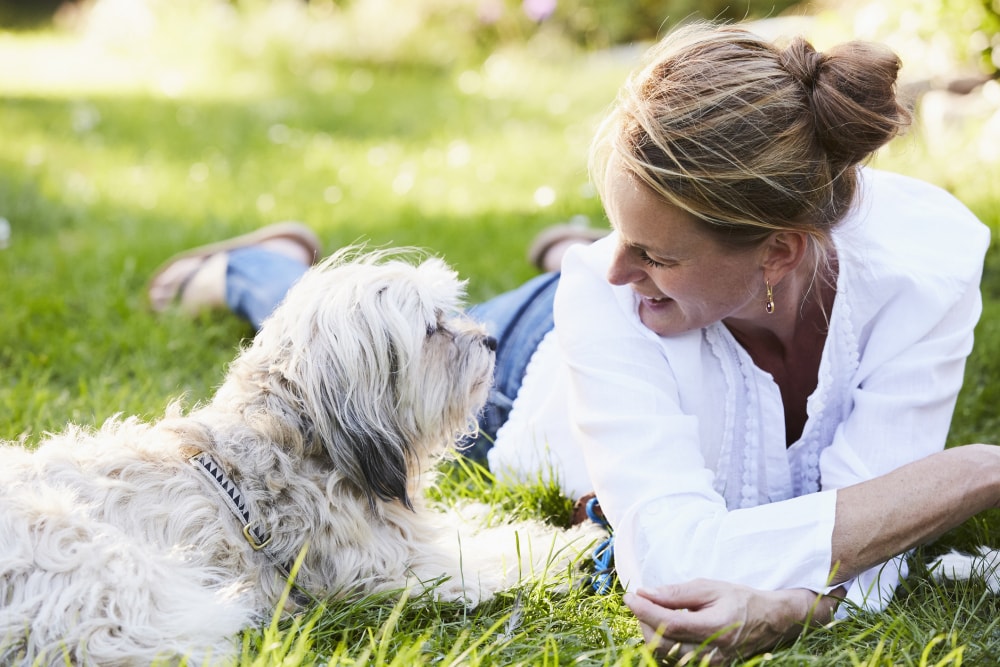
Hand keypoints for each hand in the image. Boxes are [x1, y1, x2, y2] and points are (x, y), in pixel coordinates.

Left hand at [624, 579, 839, 663]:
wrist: (769, 621)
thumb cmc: (740, 600)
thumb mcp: (710, 587)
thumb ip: (677, 593)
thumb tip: (646, 594)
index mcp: (715, 627)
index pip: (670, 624)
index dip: (645, 611)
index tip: (630, 596)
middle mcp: (713, 652)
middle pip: (663, 643)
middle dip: (644, 622)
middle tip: (640, 602)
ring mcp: (711, 664)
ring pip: (666, 656)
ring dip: (651, 634)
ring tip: (651, 613)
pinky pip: (674, 661)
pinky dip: (662, 644)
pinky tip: (663, 628)